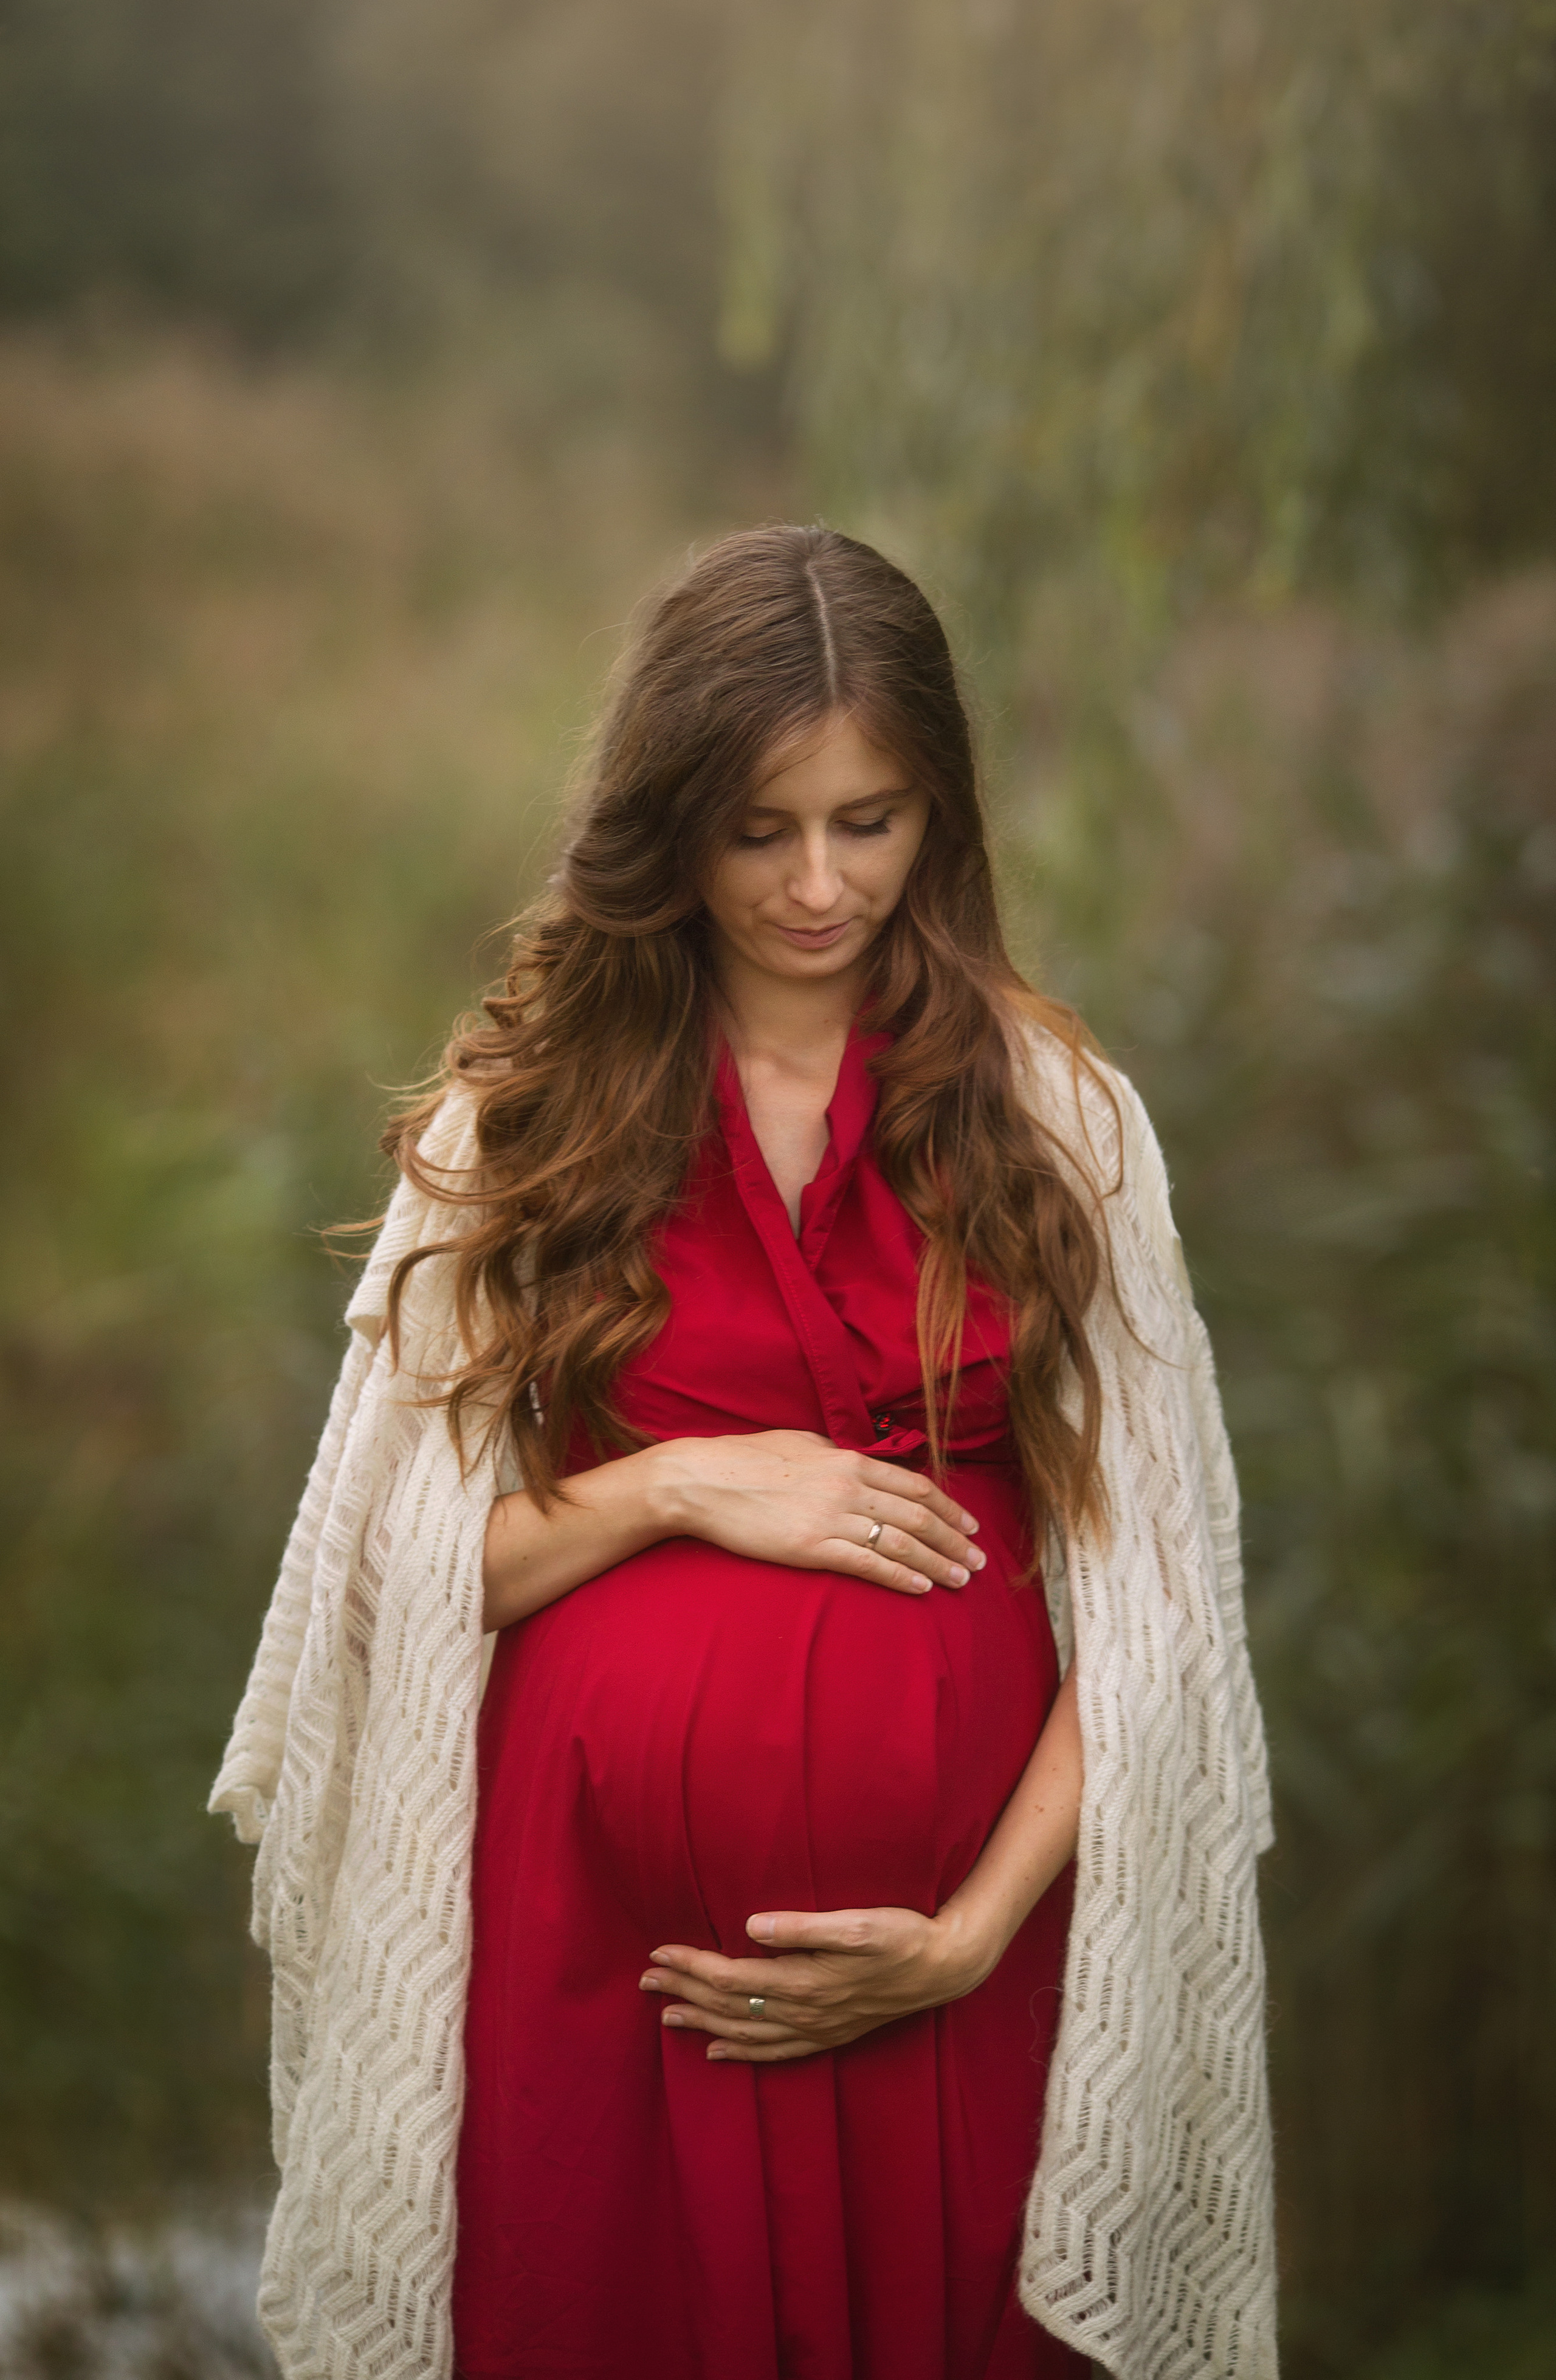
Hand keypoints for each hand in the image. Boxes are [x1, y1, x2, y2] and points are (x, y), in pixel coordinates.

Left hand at [638, 1904, 995, 2062]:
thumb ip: (803, 1927)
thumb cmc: (902, 1934)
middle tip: (644, 1980)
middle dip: (684, 1992)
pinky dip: (741, 2052)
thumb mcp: (857, 1923)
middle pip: (729, 2006)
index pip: (730, 1978)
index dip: (691, 1965)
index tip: (657, 1951)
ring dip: (702, 2022)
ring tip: (666, 2015)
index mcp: (804, 1981)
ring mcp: (816, 2028)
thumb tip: (751, 1925)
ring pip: (745, 2032)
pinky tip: (718, 2050)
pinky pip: (774, 2052)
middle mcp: (803, 2012)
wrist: (946, 1967)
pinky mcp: (829, 2035)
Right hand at [651, 1429, 984, 1596]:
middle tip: (979, 1560)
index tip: (970, 1524)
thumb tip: (857, 1461)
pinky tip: (922, 1587)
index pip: (914, 1485)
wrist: (702, 1480)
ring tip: (961, 1579)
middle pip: (918, 1515)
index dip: (947, 1507)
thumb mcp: (801, 1444)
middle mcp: (848, 1486)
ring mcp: (831, 1517)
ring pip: (901, 1541)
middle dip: (954, 1539)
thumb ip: (835, 1455)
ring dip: (938, 1561)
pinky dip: (901, 1576)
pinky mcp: (811, 1547)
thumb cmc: (745, 1459)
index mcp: (848, 1460)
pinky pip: (868, 1564)